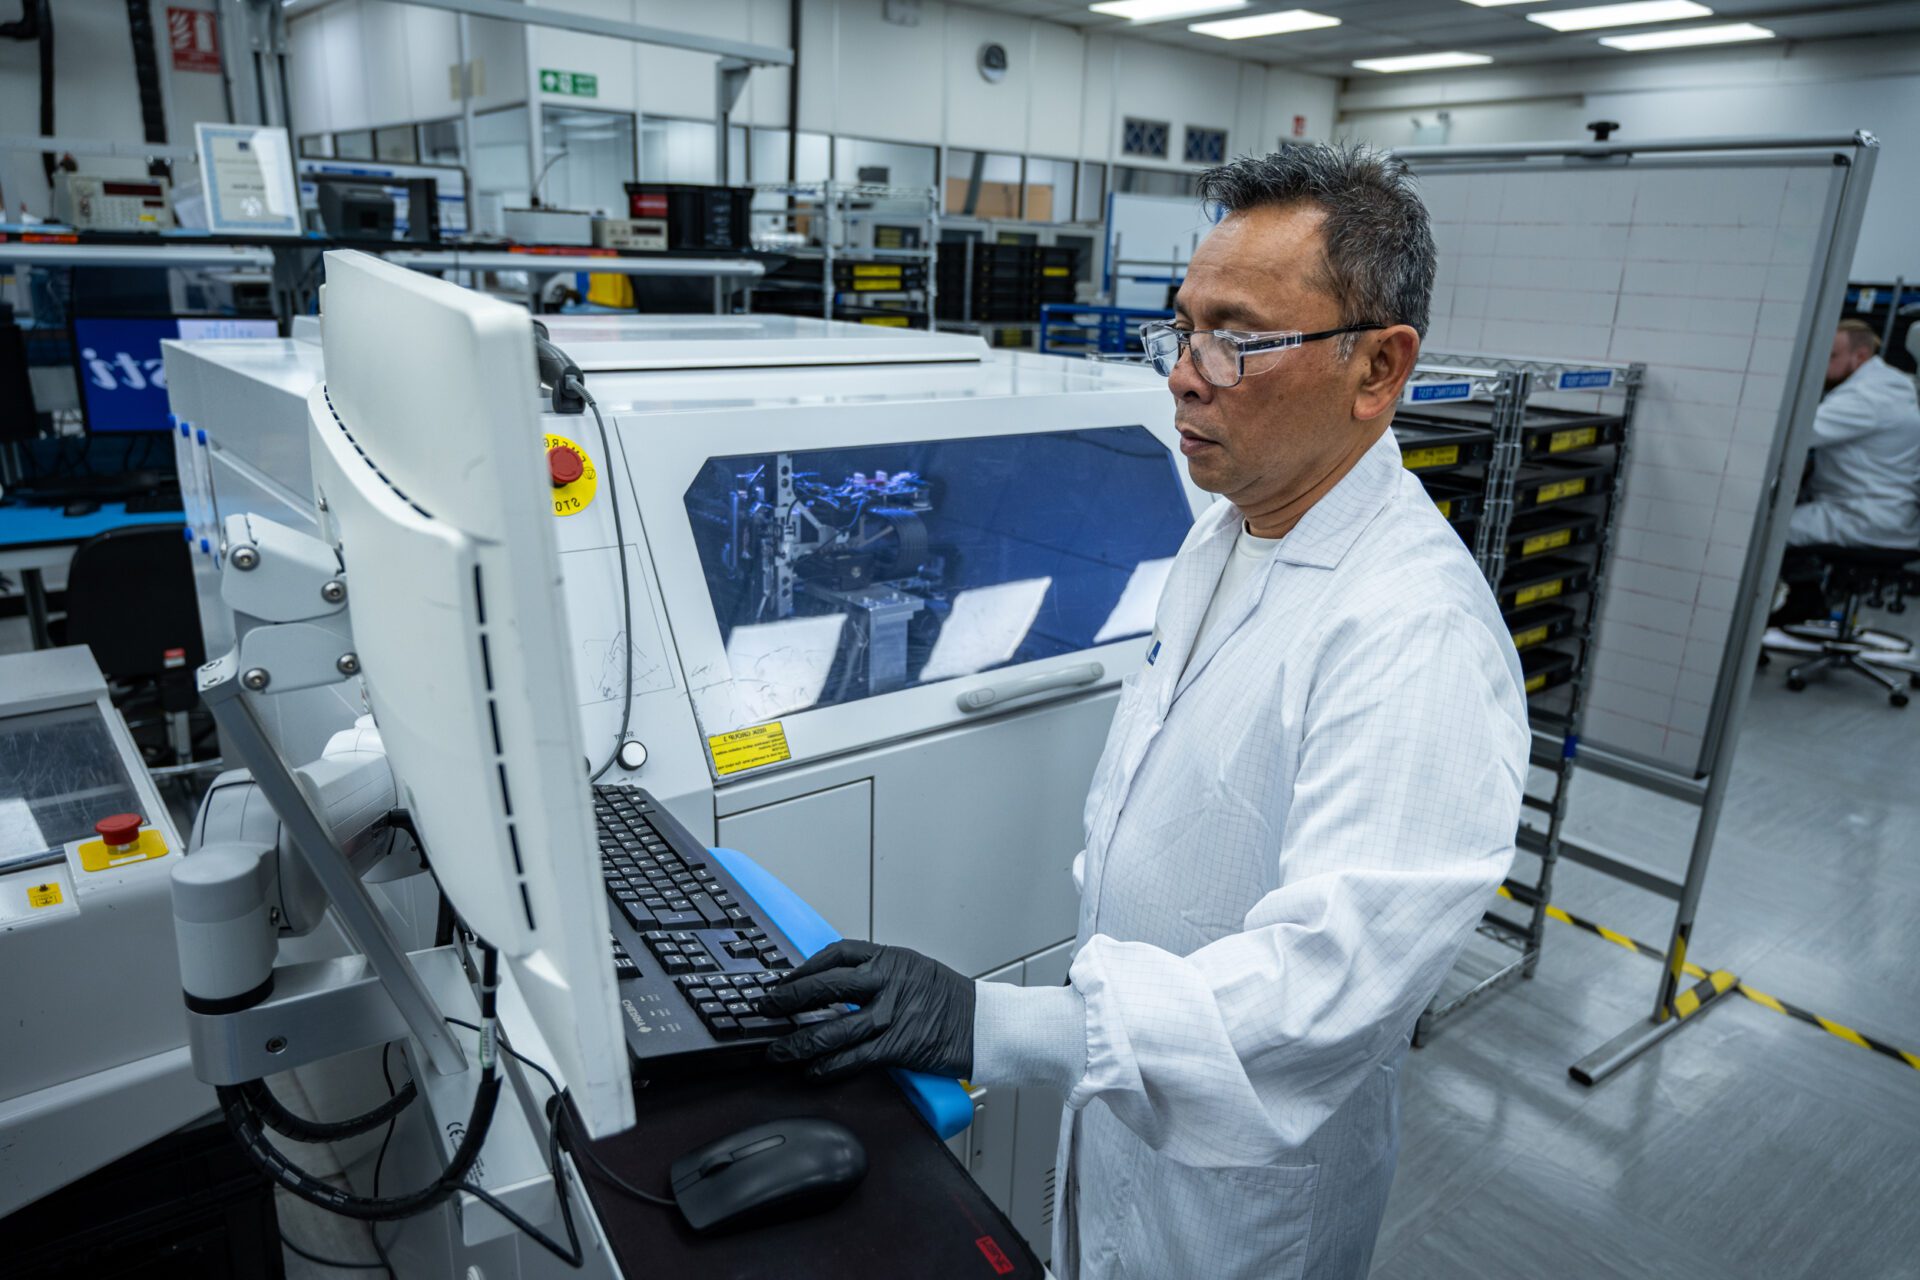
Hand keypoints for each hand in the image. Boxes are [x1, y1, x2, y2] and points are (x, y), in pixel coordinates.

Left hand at [761, 940, 974, 1081]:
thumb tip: (839, 984)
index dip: (805, 967)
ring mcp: (893, 1014)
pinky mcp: (899, 1046)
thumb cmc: (951, 999)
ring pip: (835, 1027)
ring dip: (801, 1041)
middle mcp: (889, 982)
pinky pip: (856, 1057)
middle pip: (827, 986)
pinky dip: (830, 1066)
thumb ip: (879, 973)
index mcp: (891, 958)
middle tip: (768, 1008)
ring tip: (778, 1050)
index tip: (785, 979)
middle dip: (790, 998)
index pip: (837, 953)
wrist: (984, 1024)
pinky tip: (814, 1071)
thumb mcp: (914, 970)